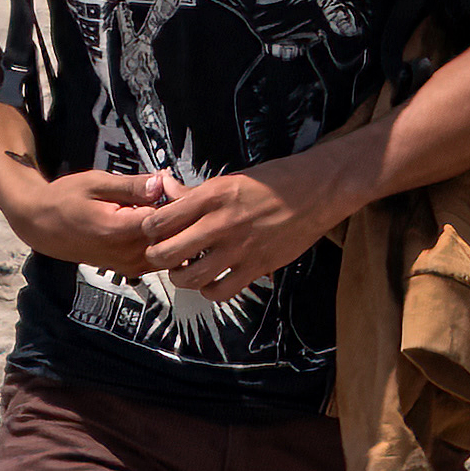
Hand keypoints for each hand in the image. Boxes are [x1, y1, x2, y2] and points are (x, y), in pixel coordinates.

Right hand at [10, 167, 178, 274]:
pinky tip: (155, 223)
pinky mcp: (129, 270)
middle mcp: (126, 254)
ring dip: (172, 230)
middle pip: (172, 237)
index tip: (175, 186)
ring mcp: (128, 266)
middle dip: (179, 216)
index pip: (168, 220)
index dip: (176, 201)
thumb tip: (162, 183)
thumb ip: (132, 186)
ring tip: (162, 207)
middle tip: (174, 194)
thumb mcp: (96, 183)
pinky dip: (163, 242)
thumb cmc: (65, 199)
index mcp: (119, 231)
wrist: (40, 225)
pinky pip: (158, 258)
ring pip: (168, 250)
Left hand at [140, 148, 364, 299]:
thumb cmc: (275, 181)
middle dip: (157, 257)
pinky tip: (212, 280)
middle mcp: (222, 223)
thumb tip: (165, 189)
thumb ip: (196, 192)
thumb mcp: (231, 179)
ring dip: (180, 277)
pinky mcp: (258, 266)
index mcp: (212, 196)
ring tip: (185, 270)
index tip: (156, 231)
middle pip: (166, 253)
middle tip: (164, 254)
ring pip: (190, 277)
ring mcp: (240, 248)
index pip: (159, 221)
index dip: (149, 230)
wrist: (320, 190)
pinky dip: (210, 290)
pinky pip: (221, 291)